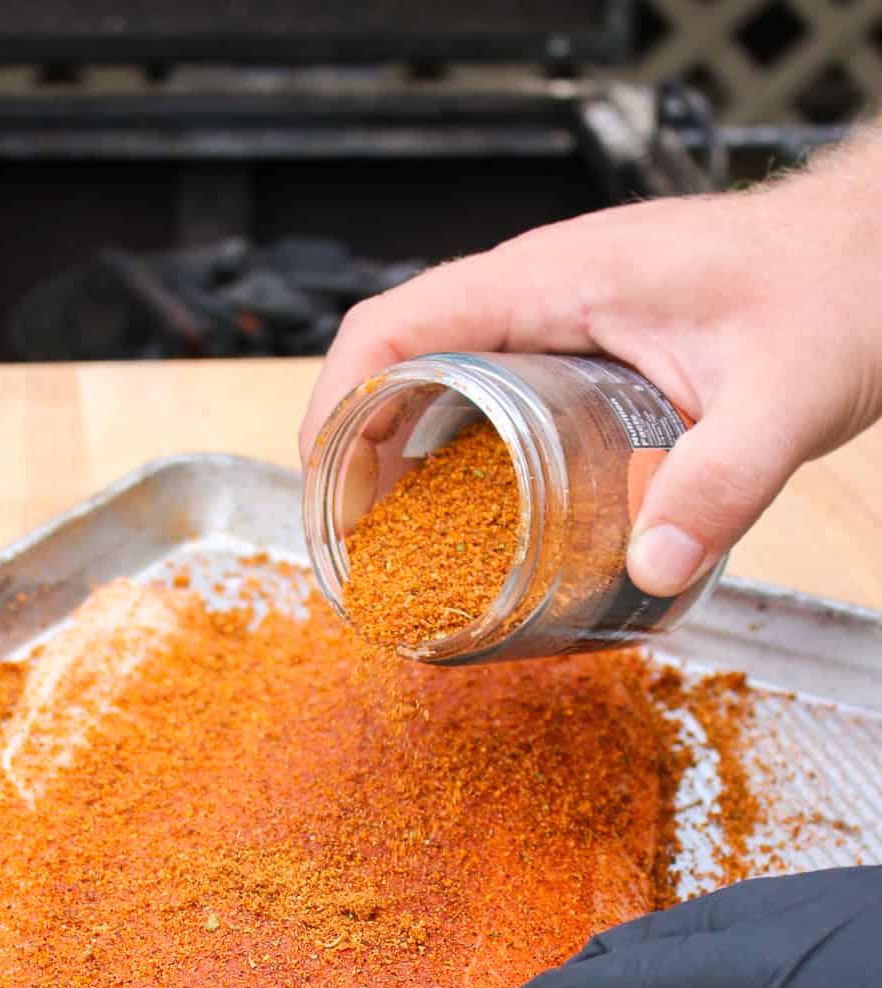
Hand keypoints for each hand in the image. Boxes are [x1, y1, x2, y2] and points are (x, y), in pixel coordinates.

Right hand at [300, 129, 881, 598]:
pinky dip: (458, 445)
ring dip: (402, 449)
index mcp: (558, 279)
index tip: (321, 483)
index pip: (398, 323)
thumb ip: (723, 483)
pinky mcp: (587, 344)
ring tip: (394, 536)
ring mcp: (563, 314)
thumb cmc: (835, 291)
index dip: (337, 401)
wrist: (873, 259)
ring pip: (443, 375)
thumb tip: (651, 568)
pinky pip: (492, 388)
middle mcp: (546, 290)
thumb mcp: (784, 396)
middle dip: (356, 445)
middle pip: (402, 356)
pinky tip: (474, 509)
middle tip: (353, 537)